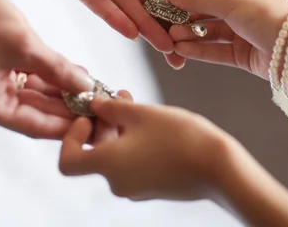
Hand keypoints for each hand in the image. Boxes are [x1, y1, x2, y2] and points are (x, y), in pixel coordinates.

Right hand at [0, 0, 94, 138]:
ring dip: (64, 91)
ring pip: (37, 95)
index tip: (96, 124)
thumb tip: (87, 87)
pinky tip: (76, 73)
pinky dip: (51, 76)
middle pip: (38, 113)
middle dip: (69, 108)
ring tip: (94, 89)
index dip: (69, 126)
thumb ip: (59, 70)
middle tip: (101, 107)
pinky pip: (30, 78)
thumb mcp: (25, 47)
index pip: (37, 126)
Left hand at [21, 0, 187, 67]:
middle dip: (164, 27)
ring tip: (164, 45)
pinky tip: (132, 31)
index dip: (179, 7)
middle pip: (146, 5)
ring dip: (144, 27)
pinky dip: (115, 18)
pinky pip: (98, 4)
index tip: (196, 25)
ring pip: (126, 9)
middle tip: (180, 48)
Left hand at [59, 96, 234, 200]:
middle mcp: (116, 182)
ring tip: (136, 105)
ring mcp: (135, 188)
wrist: (220, 169)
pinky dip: (133, 144)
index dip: (70, 137)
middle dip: (102, 123)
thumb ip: (112, 108)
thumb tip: (94, 104)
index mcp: (107, 165)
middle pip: (94, 154)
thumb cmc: (181, 139)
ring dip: (119, 130)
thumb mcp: (142, 114)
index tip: (87, 117)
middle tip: (116, 98)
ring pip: (115, 156)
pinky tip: (150, 124)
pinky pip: (132, 164)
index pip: (67, 160)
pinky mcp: (152, 188)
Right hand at [166, 0, 287, 78]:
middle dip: (188, 16)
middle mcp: (245, 7)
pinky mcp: (242, 53)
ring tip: (171, 38)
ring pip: (211, 31)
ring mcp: (243, 31)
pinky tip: (182, 50)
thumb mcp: (231, 2)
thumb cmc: (270, 18)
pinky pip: (216, 49)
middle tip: (168, 22)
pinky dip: (199, 50)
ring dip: (191, 34)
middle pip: (209, 9)